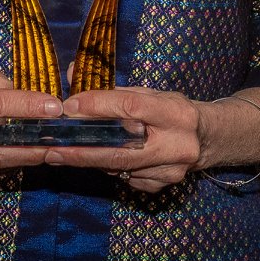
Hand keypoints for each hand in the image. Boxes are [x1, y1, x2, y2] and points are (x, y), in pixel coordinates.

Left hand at [48, 86, 204, 192]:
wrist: (206, 139)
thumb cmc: (174, 111)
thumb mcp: (152, 93)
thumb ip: (115, 91)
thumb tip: (72, 74)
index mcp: (176, 113)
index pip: (132, 108)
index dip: (98, 107)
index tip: (70, 107)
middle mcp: (177, 145)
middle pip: (121, 152)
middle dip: (83, 152)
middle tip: (53, 150)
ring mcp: (170, 171)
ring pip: (119, 168)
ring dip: (89, 160)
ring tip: (62, 153)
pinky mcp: (162, 186)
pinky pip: (126, 178)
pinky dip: (108, 168)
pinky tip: (97, 159)